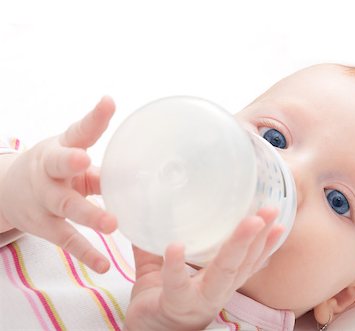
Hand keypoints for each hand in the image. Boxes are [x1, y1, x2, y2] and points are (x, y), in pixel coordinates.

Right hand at [0, 96, 116, 272]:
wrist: (8, 192)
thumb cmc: (53, 169)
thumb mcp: (72, 160)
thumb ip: (102, 167)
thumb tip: (142, 172)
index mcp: (60, 148)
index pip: (79, 131)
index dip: (94, 118)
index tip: (109, 103)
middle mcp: (48, 171)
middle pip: (57, 165)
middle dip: (68, 162)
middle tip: (84, 160)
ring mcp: (44, 200)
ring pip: (65, 206)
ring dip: (88, 215)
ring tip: (111, 224)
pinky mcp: (46, 226)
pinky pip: (67, 241)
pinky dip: (85, 253)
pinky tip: (103, 264)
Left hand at [124, 208, 283, 330]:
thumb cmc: (160, 299)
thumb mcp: (159, 269)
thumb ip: (155, 244)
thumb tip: (150, 214)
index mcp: (219, 280)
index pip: (248, 260)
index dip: (266, 241)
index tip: (279, 219)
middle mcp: (216, 290)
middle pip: (243, 262)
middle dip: (259, 236)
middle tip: (270, 211)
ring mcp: (199, 299)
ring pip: (224, 272)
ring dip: (239, 246)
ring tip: (250, 222)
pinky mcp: (175, 305)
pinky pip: (177, 285)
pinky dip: (176, 266)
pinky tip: (176, 246)